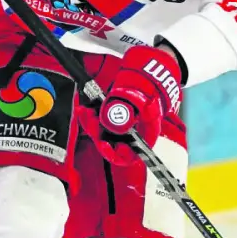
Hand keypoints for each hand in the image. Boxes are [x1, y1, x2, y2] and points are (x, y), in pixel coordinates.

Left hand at [78, 45, 182, 166]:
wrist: (147, 80)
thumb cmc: (151, 94)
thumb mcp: (146, 104)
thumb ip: (132, 113)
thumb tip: (115, 122)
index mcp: (143, 139)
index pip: (129, 157)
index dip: (116, 155)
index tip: (105, 145)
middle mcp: (130, 138)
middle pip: (111, 145)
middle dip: (97, 134)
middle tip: (91, 120)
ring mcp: (119, 130)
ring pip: (102, 134)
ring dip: (92, 124)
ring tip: (85, 112)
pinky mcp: (110, 121)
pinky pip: (98, 123)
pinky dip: (90, 117)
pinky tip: (85, 110)